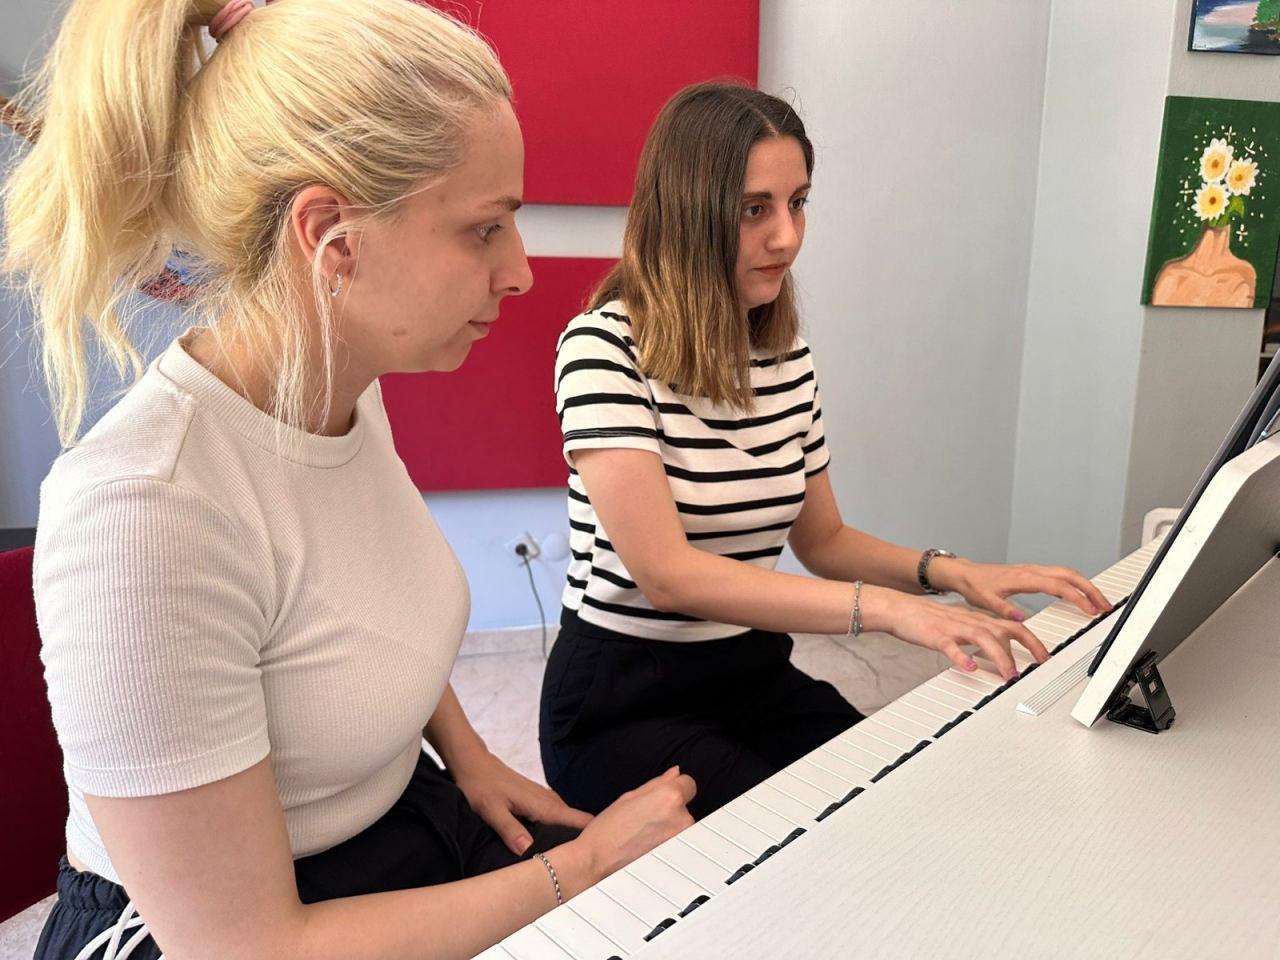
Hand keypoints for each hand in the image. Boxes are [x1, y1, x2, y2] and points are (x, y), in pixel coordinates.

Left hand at [451, 749, 592, 854]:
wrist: (474, 764)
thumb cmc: (481, 785)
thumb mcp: (491, 810)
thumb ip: (510, 829)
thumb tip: (529, 850)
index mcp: (542, 806)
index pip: (579, 820)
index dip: (594, 834)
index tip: (604, 852)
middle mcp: (549, 802)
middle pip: (578, 823)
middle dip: (587, 841)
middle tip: (592, 865)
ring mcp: (545, 800)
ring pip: (569, 821)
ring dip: (575, 836)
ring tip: (581, 860)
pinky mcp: (539, 802)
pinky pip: (559, 818)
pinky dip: (563, 831)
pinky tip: (559, 844)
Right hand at [573, 767, 695, 881]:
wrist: (598, 860)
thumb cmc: (608, 829)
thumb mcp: (630, 796)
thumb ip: (658, 782)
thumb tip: (674, 773)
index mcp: (669, 797)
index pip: (689, 782)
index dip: (674, 785)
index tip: (664, 792)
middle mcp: (681, 818)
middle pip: (685, 803)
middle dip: (671, 806)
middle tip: (647, 814)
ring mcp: (681, 839)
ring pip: (682, 821)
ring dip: (670, 822)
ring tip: (645, 829)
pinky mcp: (678, 854)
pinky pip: (679, 838)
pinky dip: (668, 838)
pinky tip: (648, 841)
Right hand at [886, 591, 1048, 680]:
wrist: (899, 608)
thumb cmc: (929, 620)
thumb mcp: (961, 626)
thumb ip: (981, 636)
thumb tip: (1000, 651)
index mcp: (978, 620)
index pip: (1014, 627)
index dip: (1033, 642)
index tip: (1046, 658)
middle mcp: (970, 622)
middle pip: (1005, 631)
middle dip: (1026, 647)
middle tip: (1039, 666)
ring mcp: (953, 628)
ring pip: (983, 638)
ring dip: (1000, 657)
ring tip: (1009, 675)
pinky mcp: (935, 636)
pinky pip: (951, 646)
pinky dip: (961, 656)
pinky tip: (968, 667)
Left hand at [932, 558, 1112, 620]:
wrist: (965, 574)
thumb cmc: (975, 586)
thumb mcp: (985, 601)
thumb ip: (1002, 610)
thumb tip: (1020, 618)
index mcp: (1024, 578)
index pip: (1059, 586)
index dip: (1078, 597)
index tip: (1091, 610)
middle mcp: (1032, 571)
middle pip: (1070, 575)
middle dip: (1091, 589)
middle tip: (1105, 606)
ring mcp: (1033, 570)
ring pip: (1067, 572)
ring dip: (1085, 585)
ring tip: (1098, 602)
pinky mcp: (1032, 572)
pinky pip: (1060, 574)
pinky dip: (1075, 582)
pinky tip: (1080, 593)